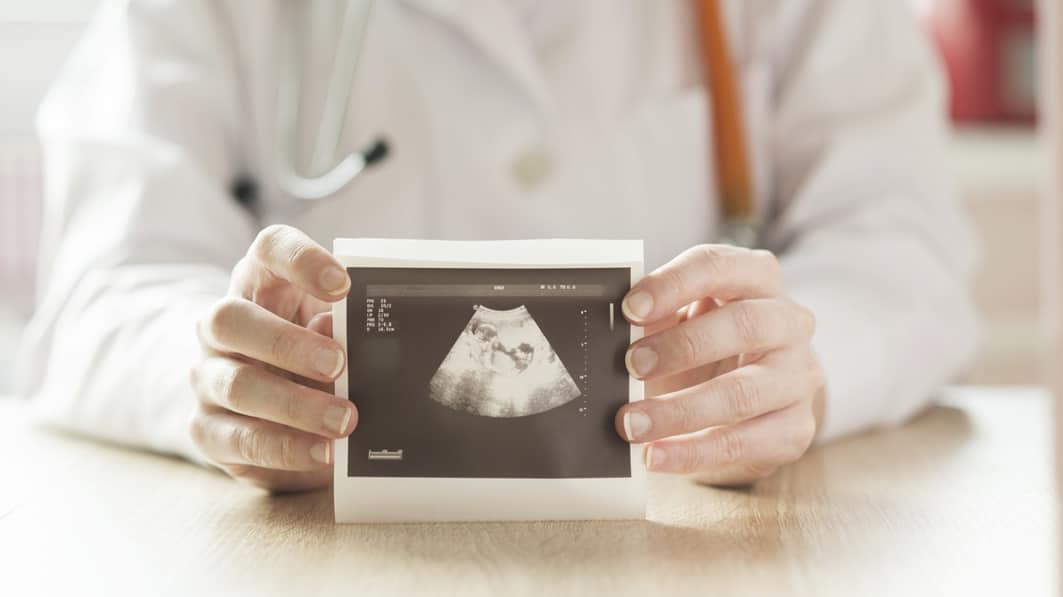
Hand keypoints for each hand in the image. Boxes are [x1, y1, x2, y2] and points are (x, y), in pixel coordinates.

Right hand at [189, 225, 355, 491]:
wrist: (277, 413)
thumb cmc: (318, 355)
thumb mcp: (338, 333)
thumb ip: (344, 328)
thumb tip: (343, 334)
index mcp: (260, 283)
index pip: (269, 249)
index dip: (301, 259)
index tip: (343, 284)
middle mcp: (221, 325)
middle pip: (231, 319)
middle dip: (287, 343)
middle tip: (339, 362)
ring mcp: (208, 377)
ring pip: (236, 385)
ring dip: (295, 405)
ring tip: (344, 420)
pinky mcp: (208, 429)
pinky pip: (239, 439)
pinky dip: (286, 448)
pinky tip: (324, 453)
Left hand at [615, 245, 824, 485]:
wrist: (754, 394)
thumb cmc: (706, 343)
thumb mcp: (681, 318)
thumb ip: (652, 315)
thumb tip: (606, 330)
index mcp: (756, 277)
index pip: (718, 266)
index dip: (673, 285)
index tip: (630, 309)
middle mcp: (789, 321)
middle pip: (744, 325)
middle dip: (682, 347)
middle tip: (632, 367)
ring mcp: (799, 376)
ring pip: (744, 392)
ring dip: (680, 411)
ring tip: (631, 424)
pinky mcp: (796, 427)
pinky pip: (745, 443)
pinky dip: (694, 452)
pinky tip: (657, 455)